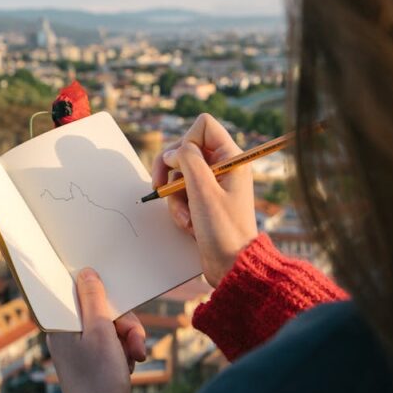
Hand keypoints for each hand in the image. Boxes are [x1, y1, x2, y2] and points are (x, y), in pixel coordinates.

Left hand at [47, 268, 146, 392]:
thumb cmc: (99, 378)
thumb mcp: (101, 332)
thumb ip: (94, 299)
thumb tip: (85, 272)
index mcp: (60, 324)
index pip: (83, 294)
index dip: (107, 299)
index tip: (120, 311)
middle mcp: (65, 333)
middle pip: (101, 311)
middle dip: (125, 326)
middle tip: (136, 345)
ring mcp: (77, 348)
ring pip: (110, 327)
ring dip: (127, 340)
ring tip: (133, 360)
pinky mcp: (89, 360)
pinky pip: (110, 344)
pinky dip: (122, 352)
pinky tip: (127, 367)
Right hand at [153, 113, 258, 285]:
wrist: (232, 266)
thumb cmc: (224, 230)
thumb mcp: (203, 190)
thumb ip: (187, 160)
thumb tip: (172, 152)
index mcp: (232, 158)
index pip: (203, 127)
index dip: (185, 141)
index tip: (179, 163)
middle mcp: (223, 167)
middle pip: (185, 150)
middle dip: (172, 172)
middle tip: (160, 187)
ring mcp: (213, 186)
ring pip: (179, 175)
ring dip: (176, 197)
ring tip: (187, 217)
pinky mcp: (204, 202)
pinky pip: (181, 195)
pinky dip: (179, 209)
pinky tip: (189, 226)